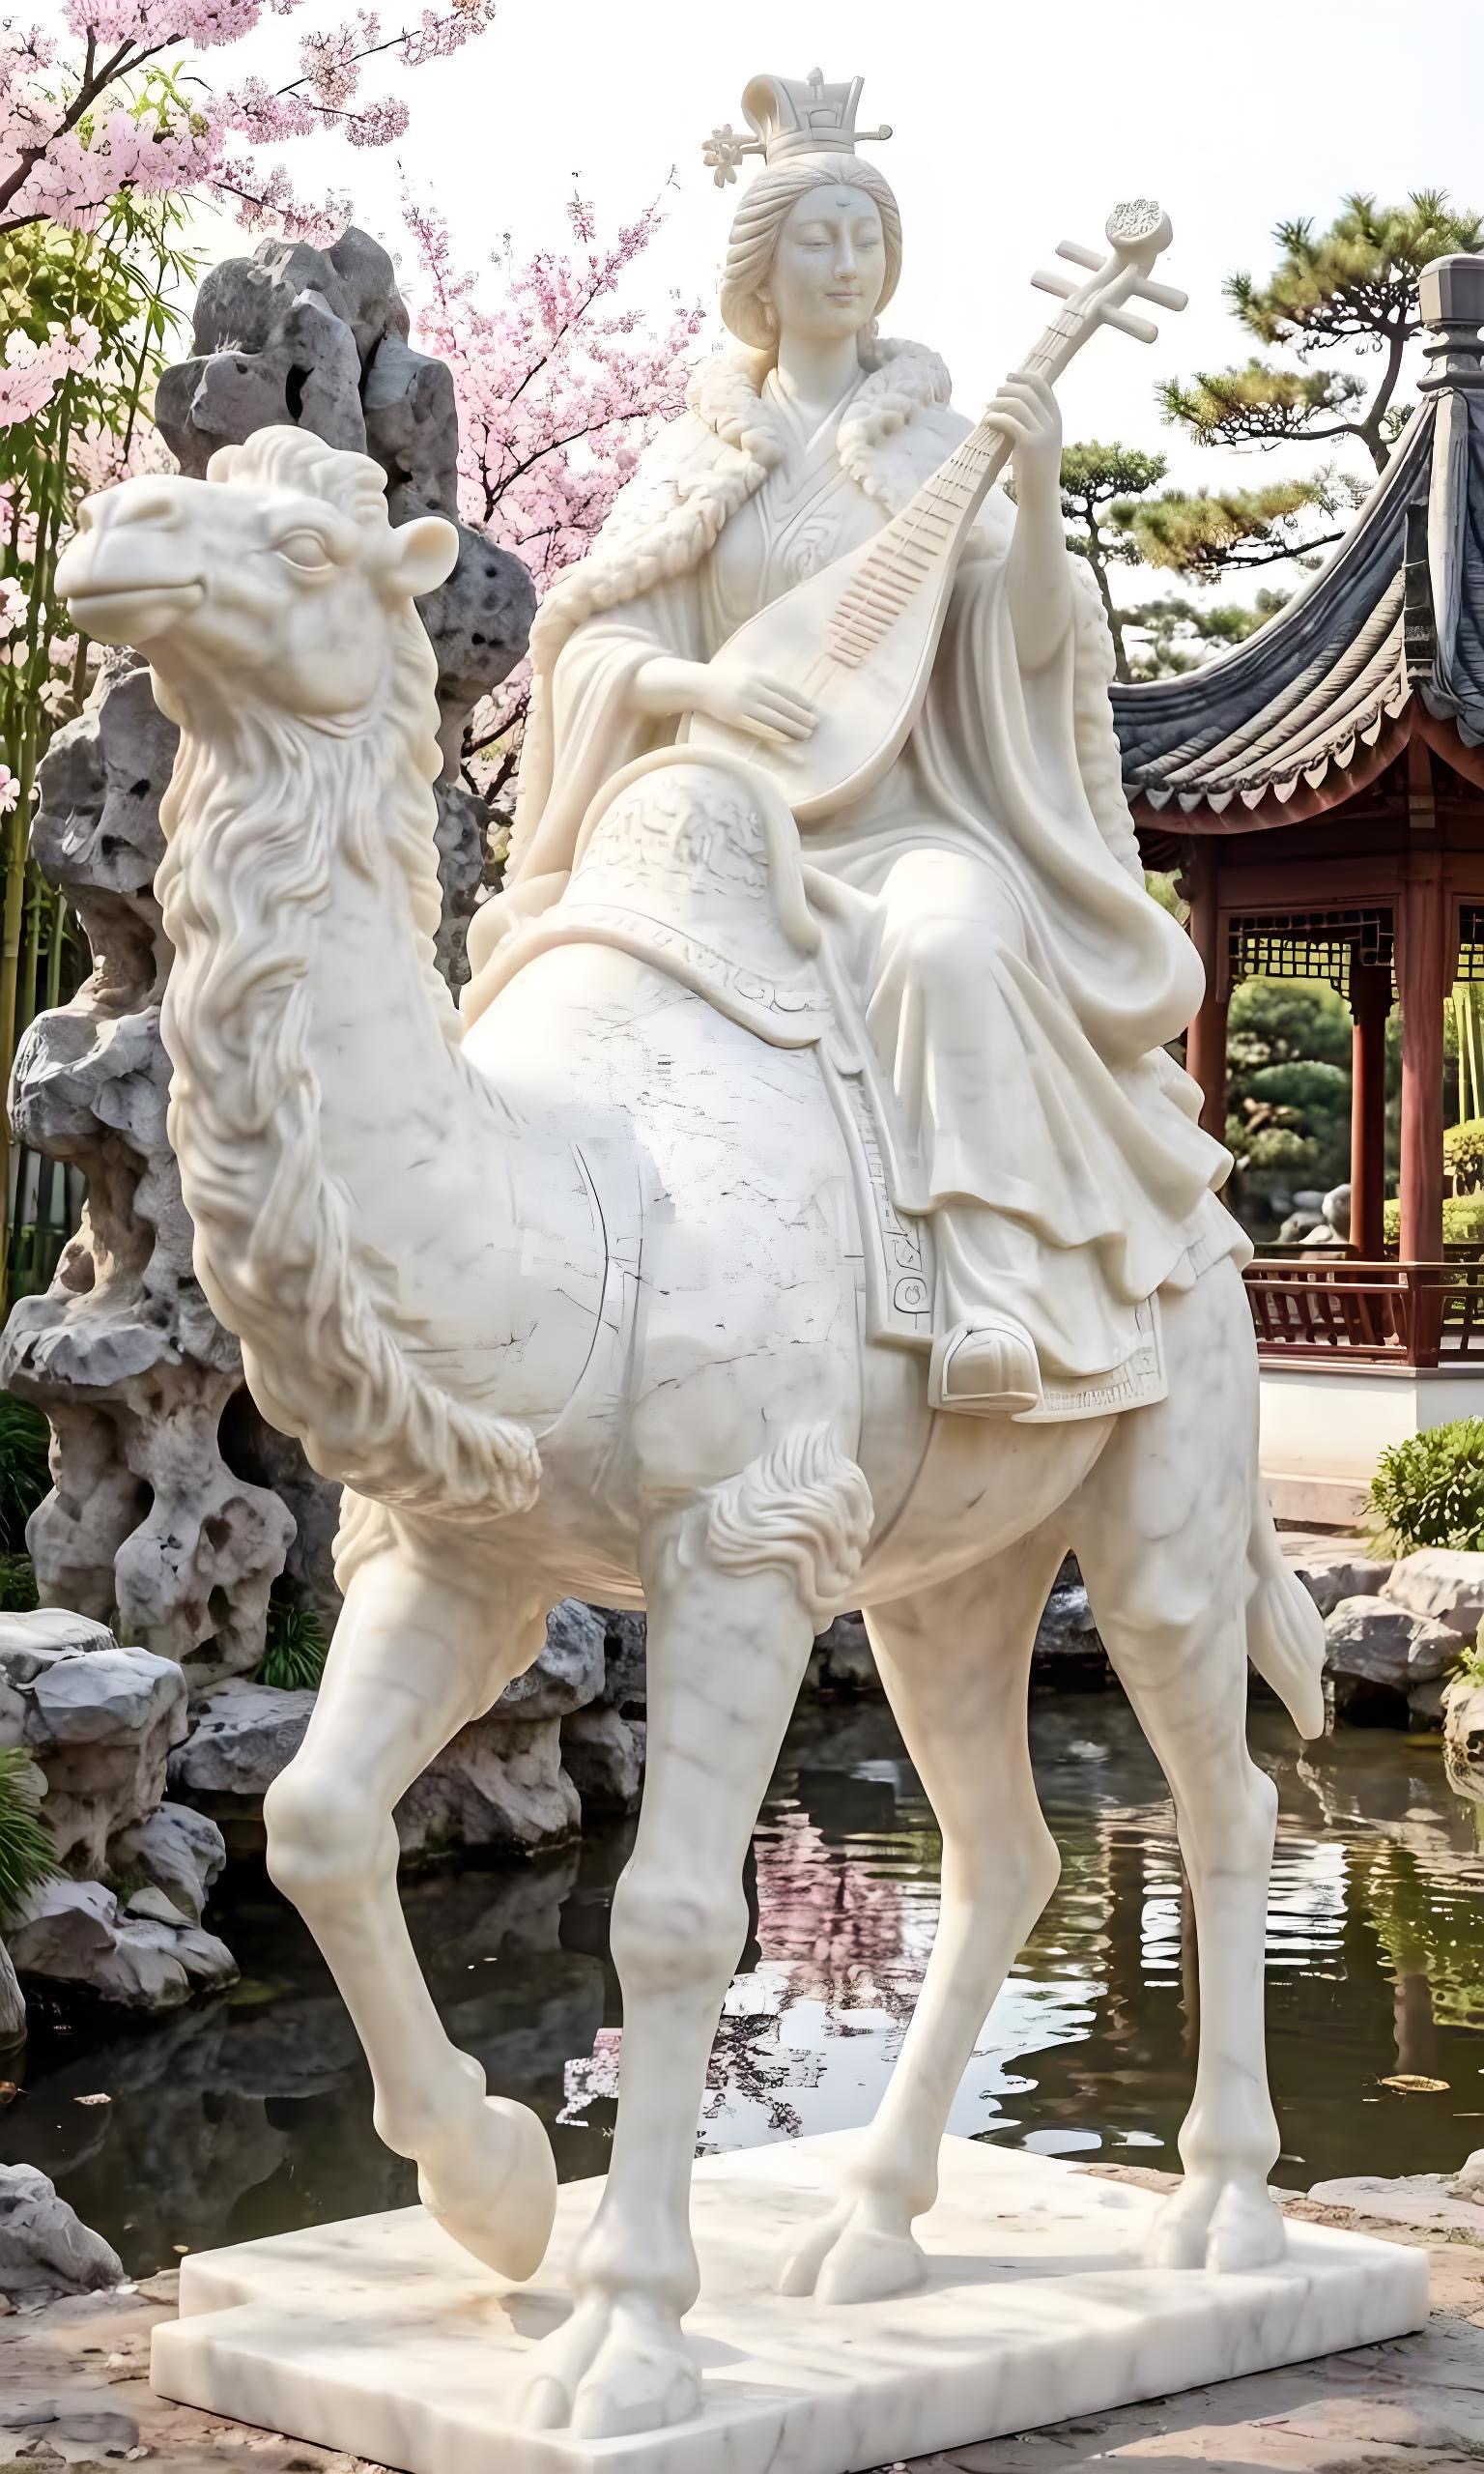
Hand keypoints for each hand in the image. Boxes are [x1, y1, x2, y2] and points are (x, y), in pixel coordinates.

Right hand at [694, 661, 816, 744]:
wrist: (697, 685)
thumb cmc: (722, 677)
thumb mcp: (743, 669)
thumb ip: (762, 674)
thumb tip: (779, 676)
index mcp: (757, 675)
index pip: (785, 689)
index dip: (800, 700)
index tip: (813, 708)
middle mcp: (753, 688)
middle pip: (783, 704)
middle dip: (801, 715)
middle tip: (815, 724)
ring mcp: (744, 703)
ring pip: (774, 717)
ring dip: (792, 726)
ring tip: (806, 733)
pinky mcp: (735, 717)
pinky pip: (760, 727)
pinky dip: (775, 733)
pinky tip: (786, 738)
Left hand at [983, 367, 1061, 496]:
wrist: (1040, 494)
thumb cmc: (1035, 467)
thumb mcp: (1039, 439)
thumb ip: (1033, 420)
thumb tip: (1013, 400)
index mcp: (1057, 419)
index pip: (1043, 386)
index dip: (1025, 376)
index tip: (1010, 376)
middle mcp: (1052, 423)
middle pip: (1028, 392)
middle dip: (1009, 388)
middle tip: (994, 392)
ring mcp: (1042, 433)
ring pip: (1018, 404)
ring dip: (999, 401)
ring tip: (987, 406)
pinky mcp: (1029, 444)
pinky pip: (1009, 421)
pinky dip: (995, 418)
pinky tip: (986, 421)